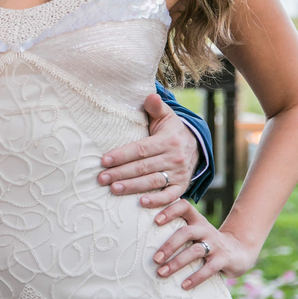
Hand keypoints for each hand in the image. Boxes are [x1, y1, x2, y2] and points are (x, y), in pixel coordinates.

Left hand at [98, 93, 200, 208]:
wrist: (196, 144)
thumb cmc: (171, 129)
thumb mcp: (166, 115)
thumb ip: (155, 106)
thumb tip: (150, 95)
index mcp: (167, 140)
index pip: (141, 149)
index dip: (122, 155)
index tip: (103, 160)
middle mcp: (175, 158)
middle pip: (143, 167)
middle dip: (121, 173)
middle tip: (101, 178)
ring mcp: (179, 173)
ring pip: (153, 182)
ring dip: (133, 187)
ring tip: (114, 189)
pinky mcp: (182, 186)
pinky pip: (171, 196)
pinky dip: (158, 201)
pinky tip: (142, 203)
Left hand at [152, 199, 256, 288]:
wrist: (239, 252)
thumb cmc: (206, 241)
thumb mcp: (194, 231)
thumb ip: (175, 230)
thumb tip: (141, 238)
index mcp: (196, 220)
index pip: (183, 206)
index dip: (169, 210)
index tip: (154, 220)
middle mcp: (205, 229)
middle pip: (185, 232)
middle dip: (168, 246)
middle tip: (154, 259)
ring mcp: (216, 244)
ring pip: (195, 251)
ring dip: (177, 263)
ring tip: (161, 273)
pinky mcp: (224, 259)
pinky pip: (209, 268)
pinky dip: (195, 277)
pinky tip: (184, 285)